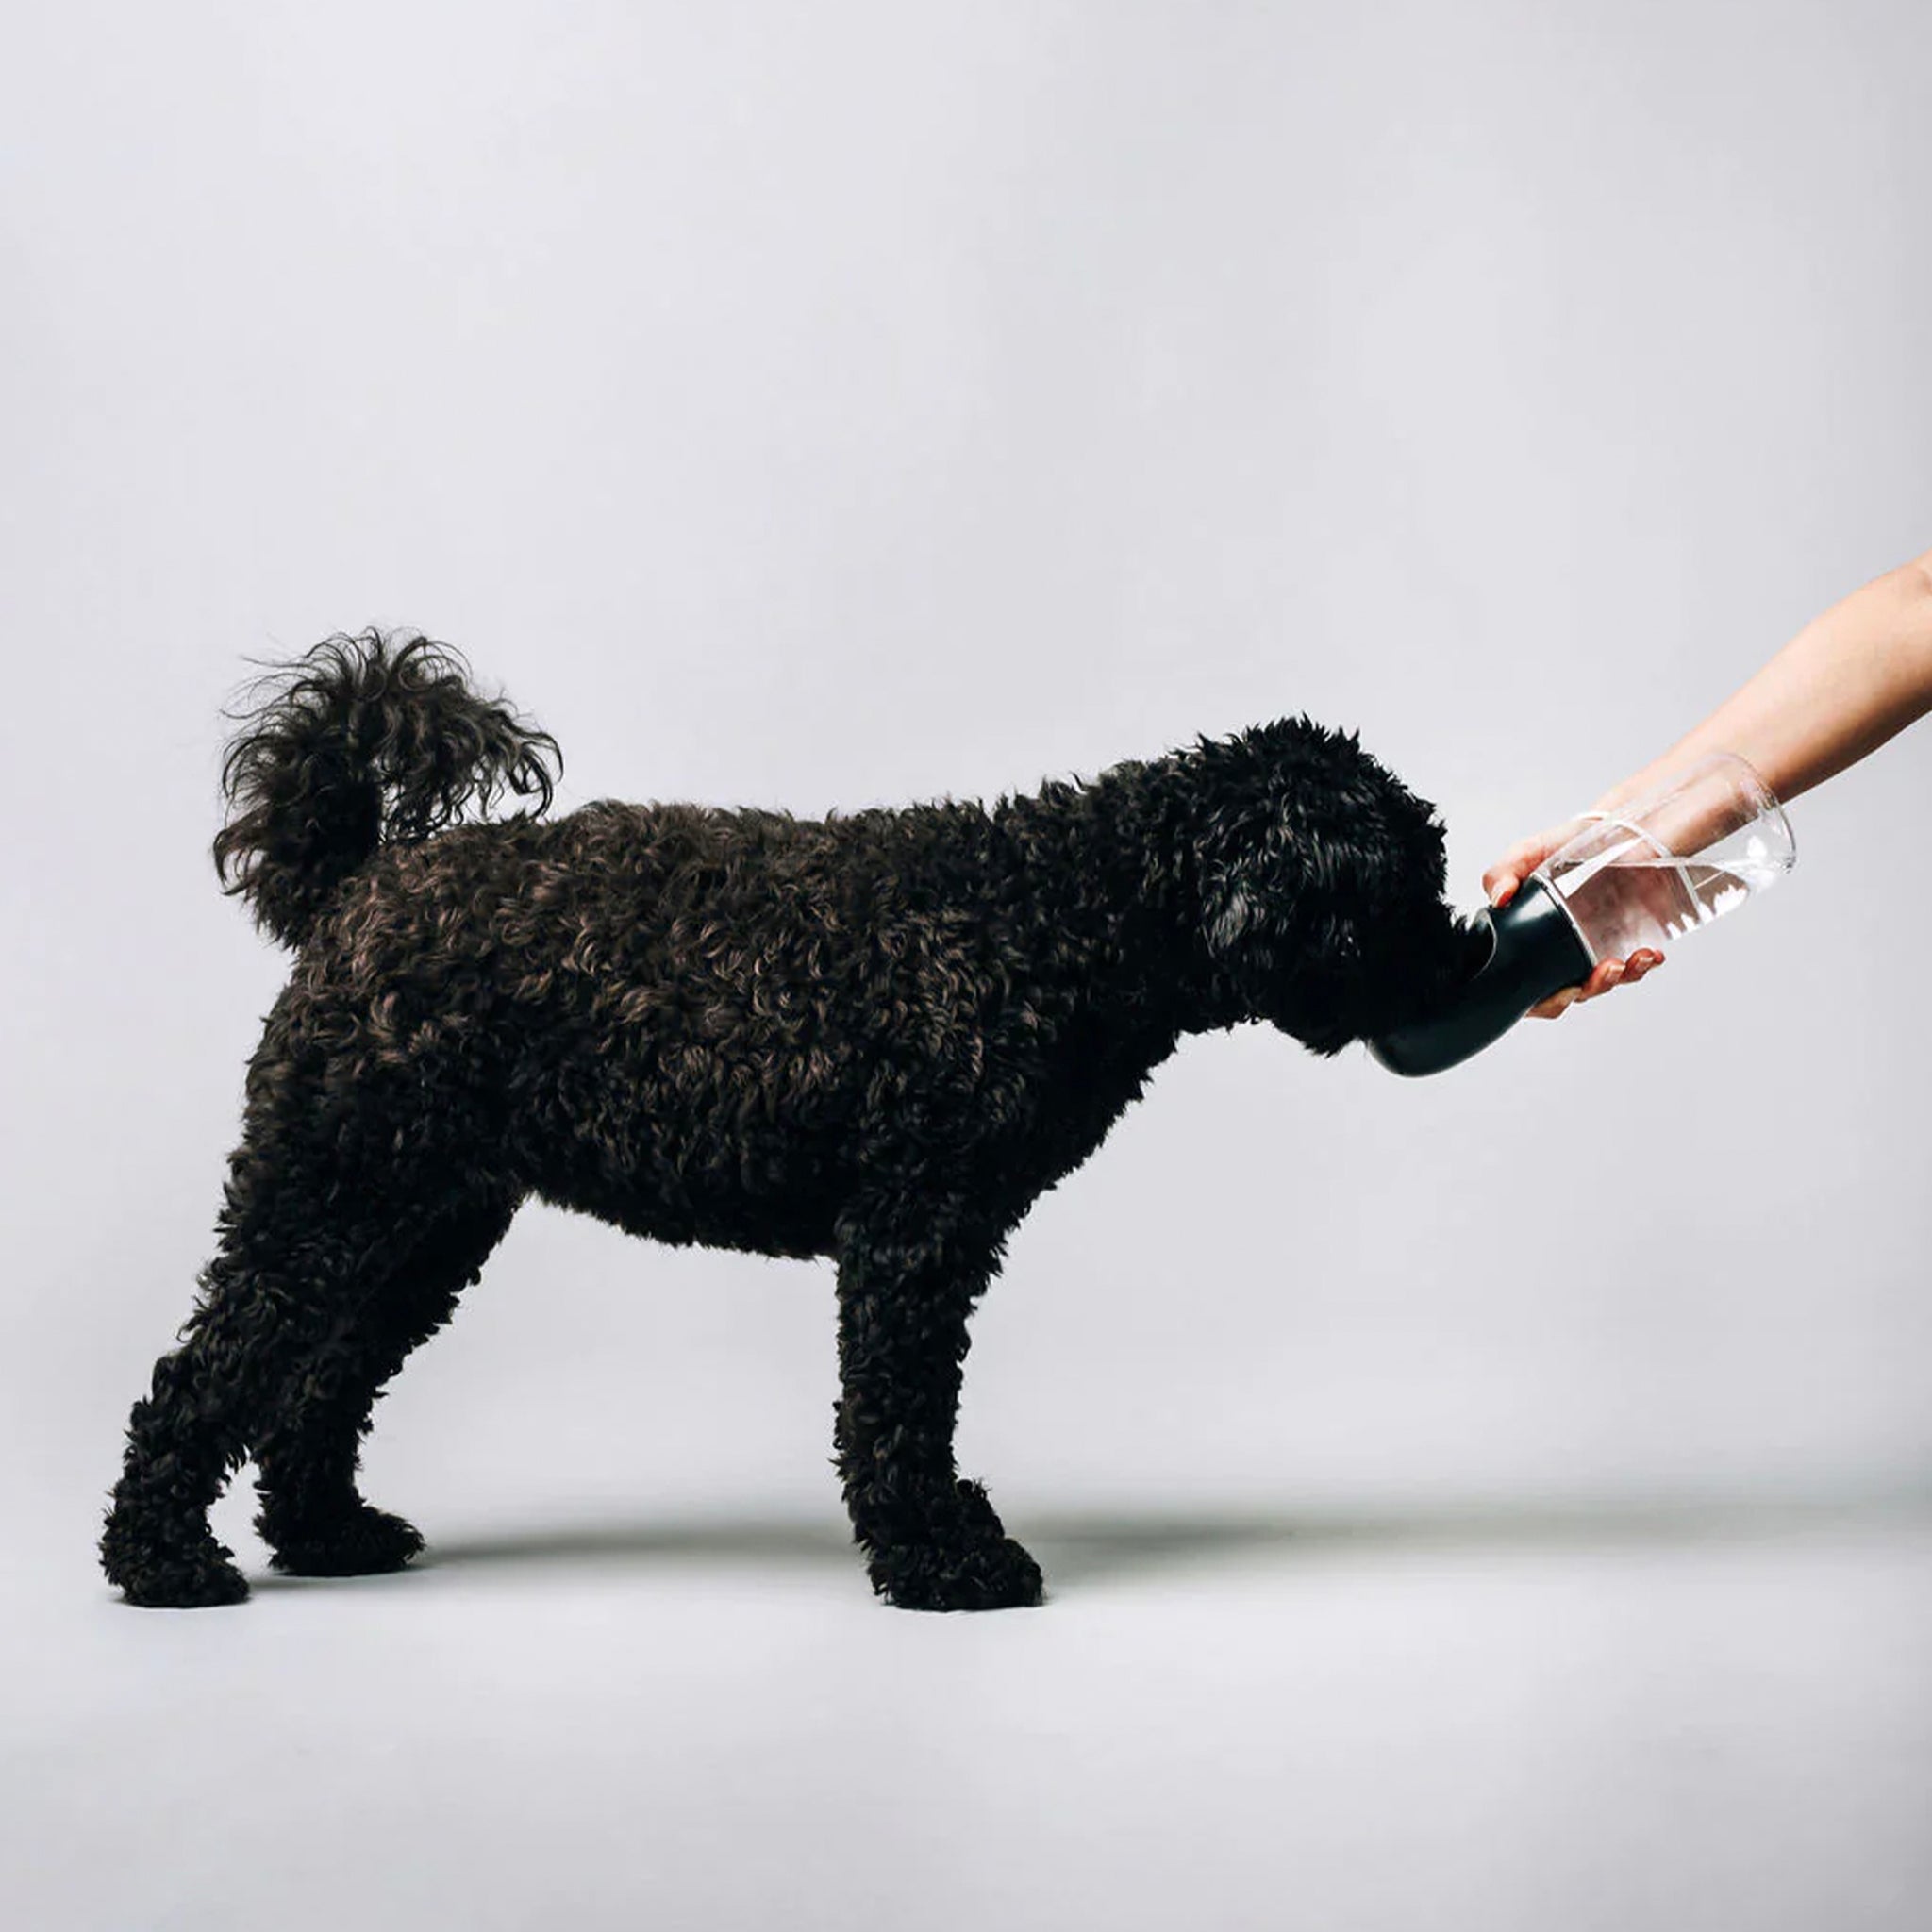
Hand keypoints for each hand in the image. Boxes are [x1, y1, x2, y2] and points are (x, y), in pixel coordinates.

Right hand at [1481, 822, 1664, 1018]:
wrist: (1611, 830)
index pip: (1527, 988)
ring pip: (1603, 983)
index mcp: (1529, 942)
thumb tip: (1499, 898)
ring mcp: (1593, 950)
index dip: (1542, 1001)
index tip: (1563, 991)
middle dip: (1588, 990)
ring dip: (1619, 980)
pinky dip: (1643, 966)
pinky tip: (1649, 956)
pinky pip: (1634, 966)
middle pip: (1569, 993)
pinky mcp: (1625, 943)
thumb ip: (1502, 872)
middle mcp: (1560, 952)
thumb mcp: (1525, 854)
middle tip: (1599, 973)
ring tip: (1629, 961)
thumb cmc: (1563, 846)